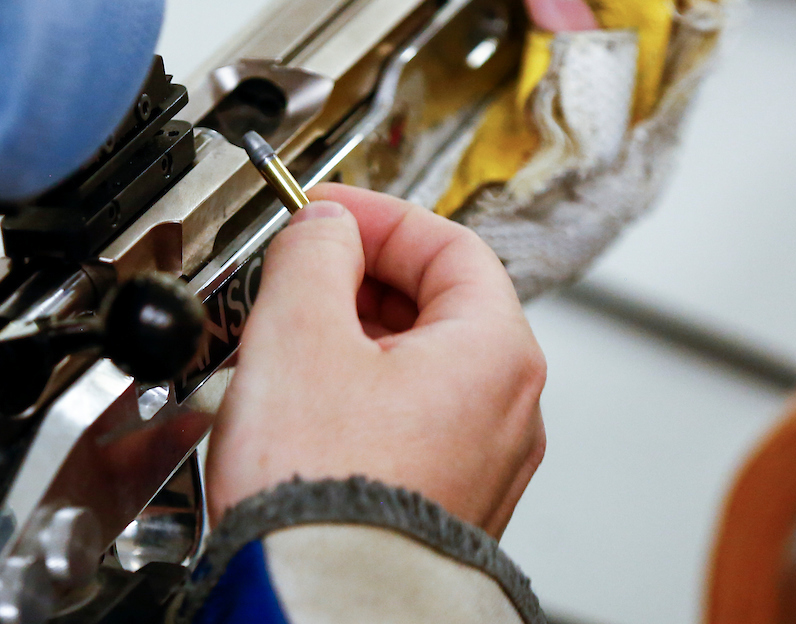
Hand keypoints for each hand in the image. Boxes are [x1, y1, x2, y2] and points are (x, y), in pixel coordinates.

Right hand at [206, 184, 545, 537]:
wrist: (318, 601)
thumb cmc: (322, 489)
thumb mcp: (301, 331)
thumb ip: (315, 252)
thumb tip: (324, 226)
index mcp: (493, 353)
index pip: (449, 244)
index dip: (378, 216)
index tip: (326, 210)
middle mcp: (505, 408)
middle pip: (438, 302)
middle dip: (362, 275)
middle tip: (301, 270)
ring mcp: (479, 459)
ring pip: (419, 362)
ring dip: (355, 333)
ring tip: (290, 339)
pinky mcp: (441, 496)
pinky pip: (409, 417)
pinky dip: (361, 390)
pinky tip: (308, 403)